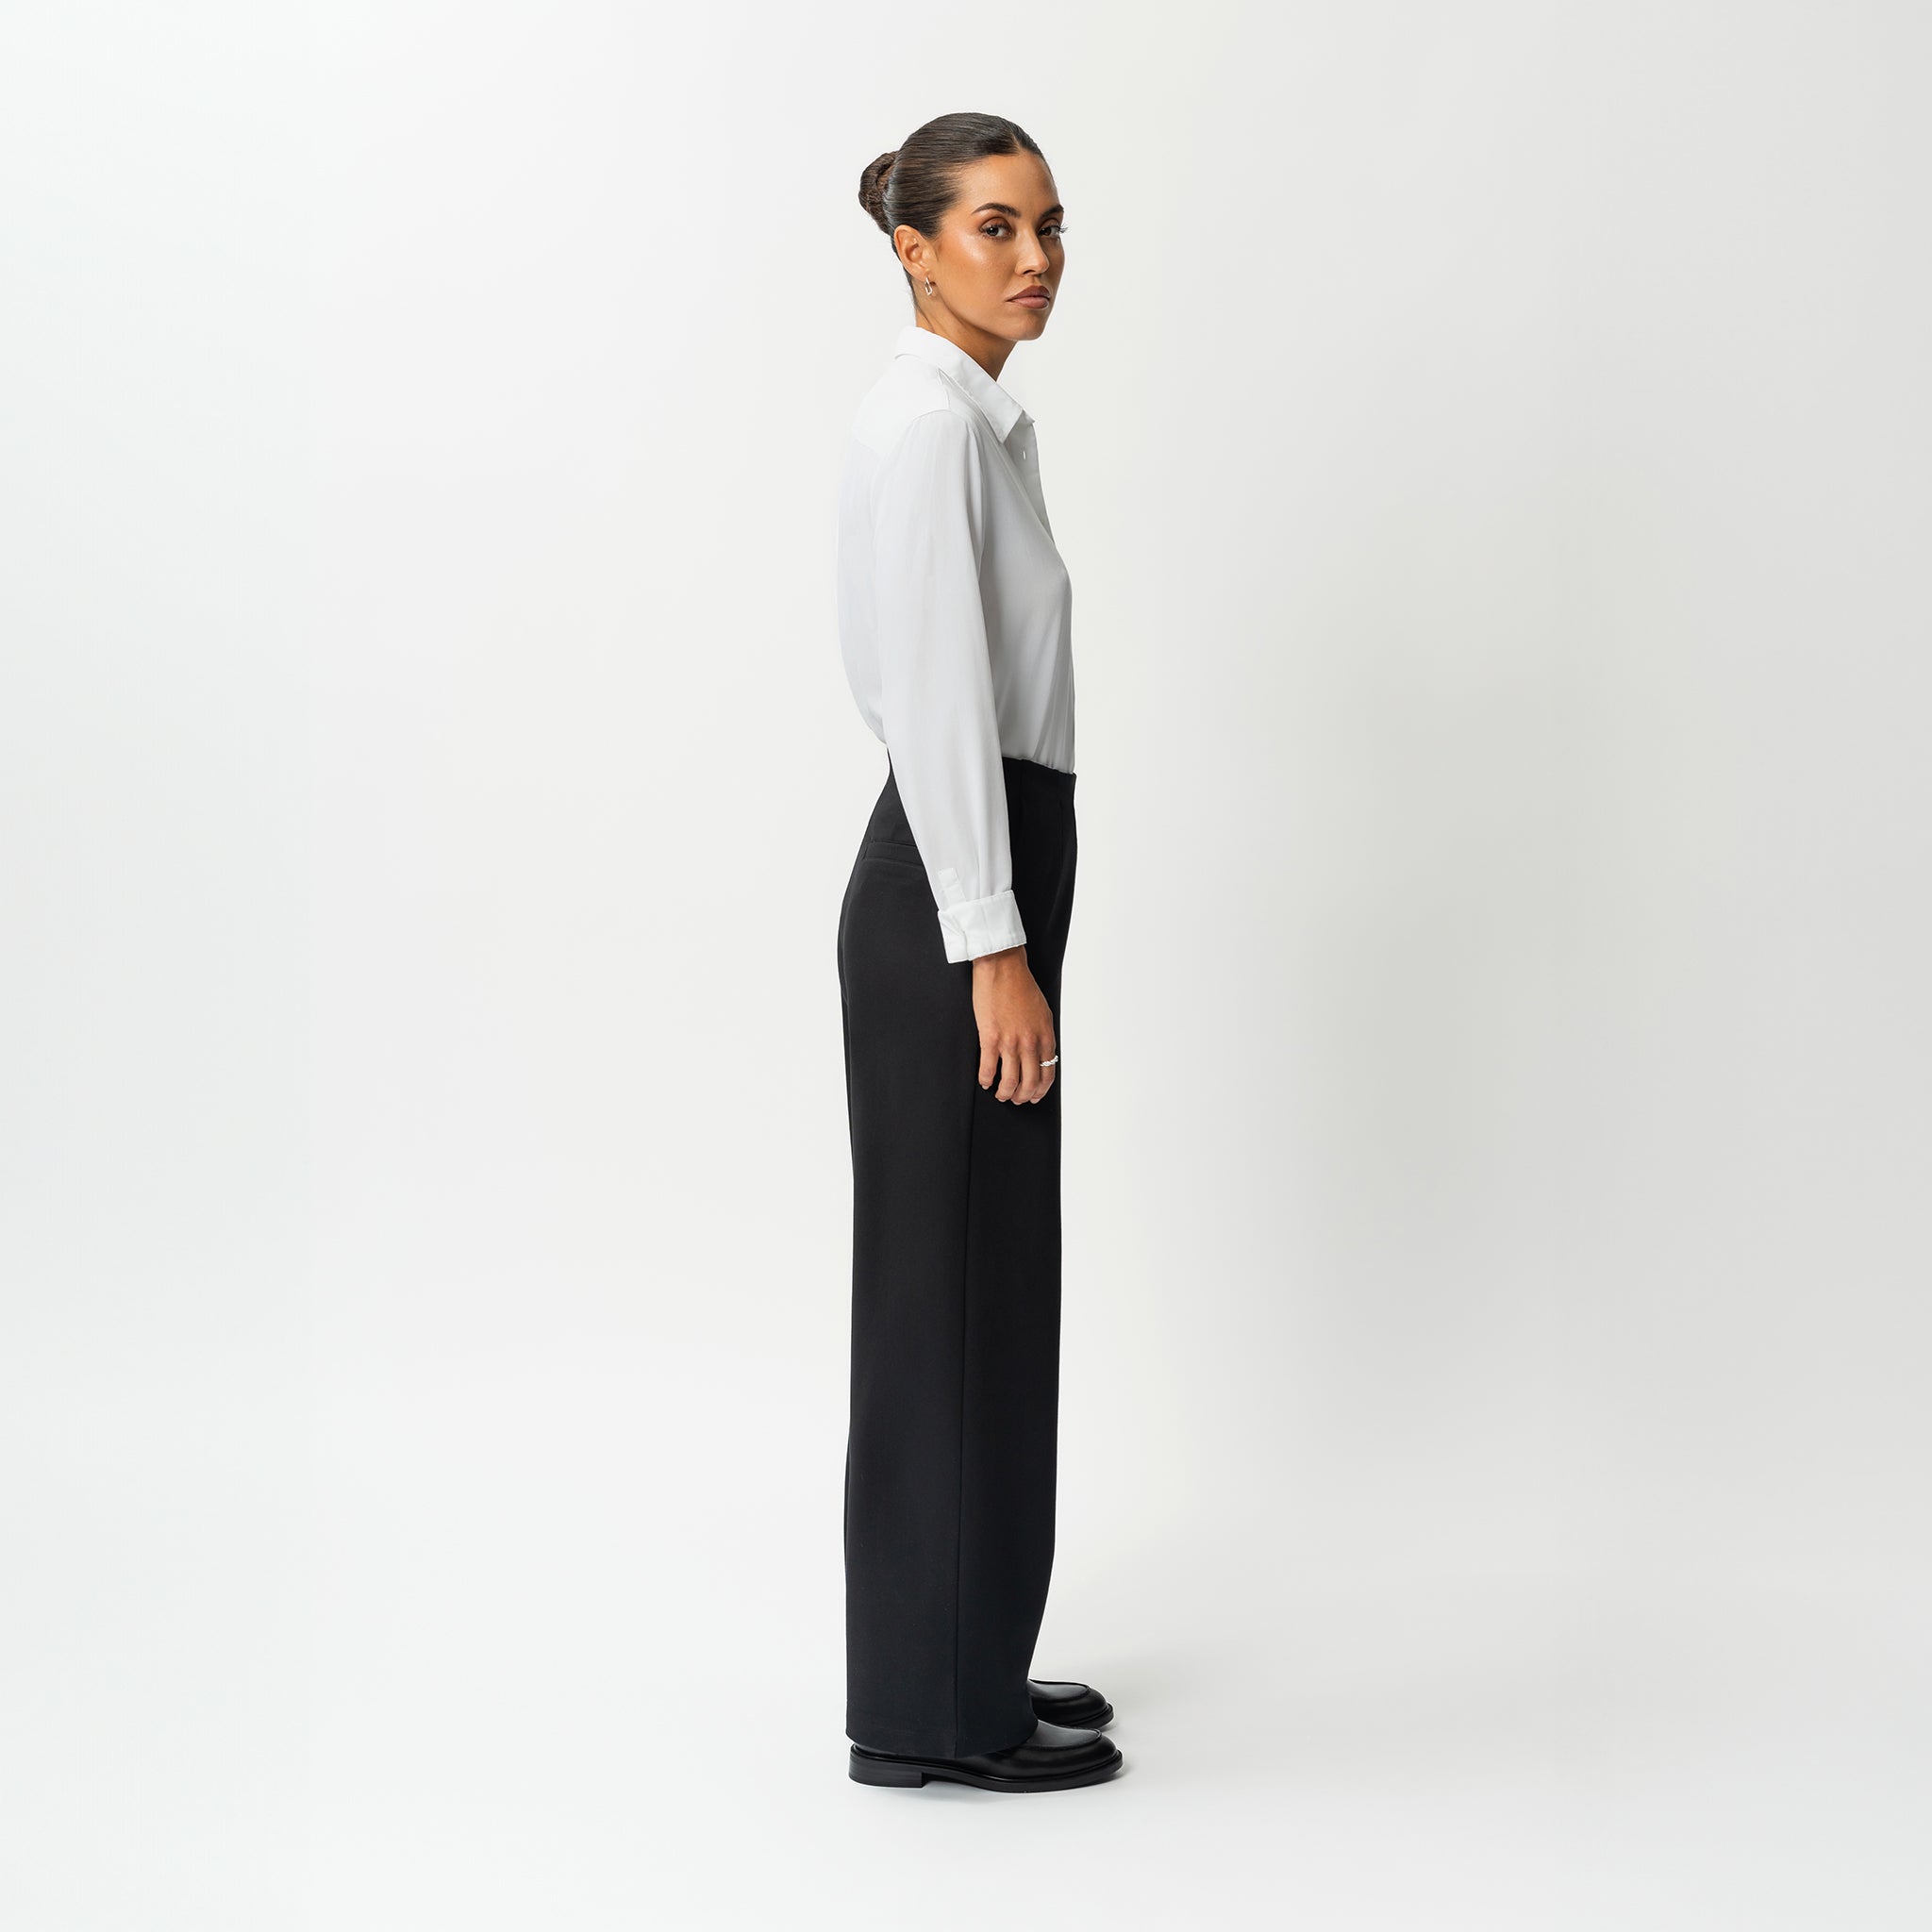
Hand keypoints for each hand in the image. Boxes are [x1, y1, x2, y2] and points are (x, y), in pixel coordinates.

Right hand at [971, 946, 1056, 1102]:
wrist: (1003, 968)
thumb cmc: (1022, 986)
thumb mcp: (1044, 1013)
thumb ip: (1043, 1035)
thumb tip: (1041, 1054)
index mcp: (1045, 1037)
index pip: (1047, 1074)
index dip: (1040, 1090)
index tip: (1034, 1096)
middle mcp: (1030, 1043)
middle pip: (1029, 1083)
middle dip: (1022, 1097)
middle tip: (1016, 1099)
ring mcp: (1010, 1042)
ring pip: (1009, 1082)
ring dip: (1004, 1094)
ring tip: (1000, 1095)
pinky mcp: (990, 1038)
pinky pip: (988, 1069)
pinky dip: (986, 1080)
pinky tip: (984, 1082)